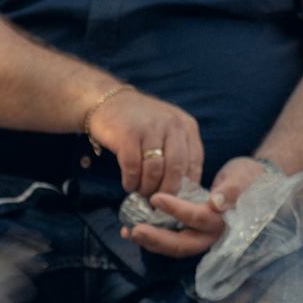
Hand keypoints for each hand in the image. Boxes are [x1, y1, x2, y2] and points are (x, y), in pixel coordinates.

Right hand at [87, 88, 202, 201]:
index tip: (176, 198)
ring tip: (142, 192)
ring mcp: (150, 128)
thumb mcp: (168, 130)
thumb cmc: (141, 124)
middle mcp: (172, 125)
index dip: (186, 186)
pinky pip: (133, 167)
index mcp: (187, 126)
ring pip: (155, 171)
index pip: (194, 163)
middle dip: (167, 191)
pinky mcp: (128, 134)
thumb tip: (185, 192)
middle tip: (158, 200)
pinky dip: (131, 182)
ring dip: (147, 188)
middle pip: (176, 169)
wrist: (108, 101)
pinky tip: (129, 184)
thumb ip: (180, 154)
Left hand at [127, 157, 265, 259]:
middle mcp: (211, 235)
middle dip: (157, 239)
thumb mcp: (242, 178)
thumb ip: (232, 190)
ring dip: (150, 241)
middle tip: (134, 229)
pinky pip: (169, 239)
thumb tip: (217, 203)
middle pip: (183, 244)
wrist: (249, 182)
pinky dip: (151, 236)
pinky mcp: (190, 233)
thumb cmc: (248, 177)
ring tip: (127, 231)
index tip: (156, 198)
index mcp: (225, 222)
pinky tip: (131, 230)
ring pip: (173, 246)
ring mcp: (200, 237)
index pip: (198, 218)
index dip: (177, 210)